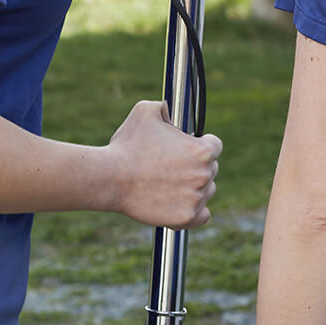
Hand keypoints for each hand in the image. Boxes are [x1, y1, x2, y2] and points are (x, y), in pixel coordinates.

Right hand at [107, 100, 220, 228]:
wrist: (110, 178)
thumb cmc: (127, 145)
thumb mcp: (145, 111)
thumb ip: (164, 107)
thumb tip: (168, 108)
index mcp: (202, 150)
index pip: (215, 145)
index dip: (203, 144)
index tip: (190, 147)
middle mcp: (204, 174)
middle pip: (211, 169)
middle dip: (195, 166)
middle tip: (173, 167)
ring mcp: (196, 198)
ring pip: (207, 191)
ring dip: (195, 188)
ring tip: (171, 185)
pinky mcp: (186, 217)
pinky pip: (203, 216)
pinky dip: (196, 211)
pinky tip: (183, 203)